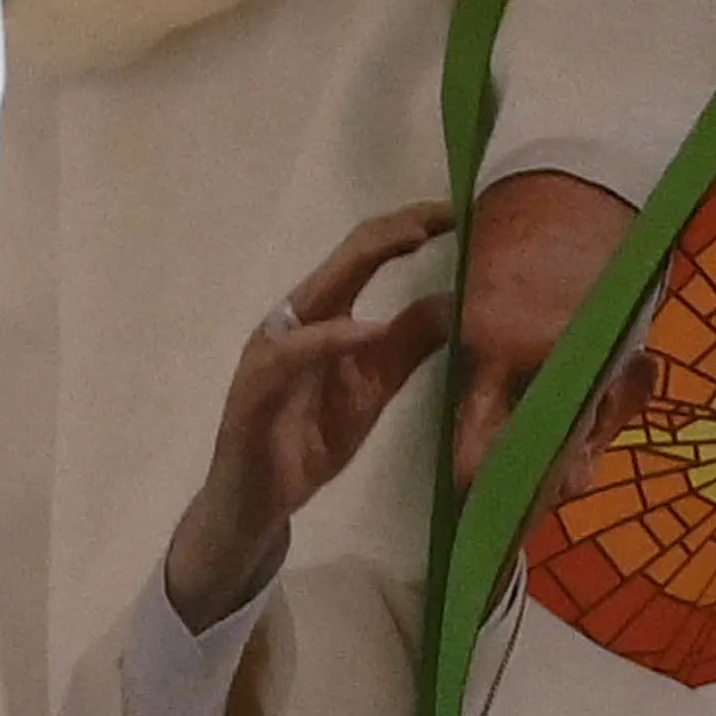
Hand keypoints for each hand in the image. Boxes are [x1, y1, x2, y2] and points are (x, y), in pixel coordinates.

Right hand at [161, 204, 456, 632]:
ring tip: (416, 242)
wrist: (258, 502)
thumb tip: (456, 304)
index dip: (409, 229)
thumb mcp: (372, 389)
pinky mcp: (256, 387)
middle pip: (346, 257)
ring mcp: (272, 349)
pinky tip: (367, 330)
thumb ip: (407, 348)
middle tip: (448, 212)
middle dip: (396, 229)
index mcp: (321, 316)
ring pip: (319, 291)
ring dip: (368, 261)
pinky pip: (293, 354)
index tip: (460, 214)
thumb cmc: (308, 440)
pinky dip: (330, 338)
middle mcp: (294, 319)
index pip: (365, 256)